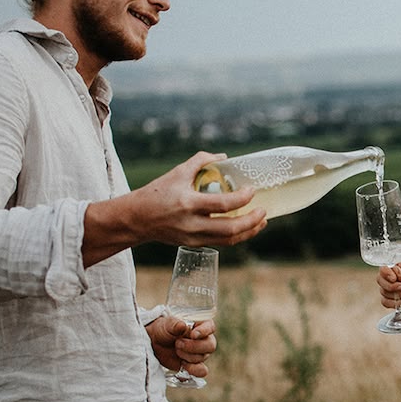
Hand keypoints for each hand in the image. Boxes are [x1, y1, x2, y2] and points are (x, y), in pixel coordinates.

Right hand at [82, 152, 267, 265]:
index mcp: (188, 203)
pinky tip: (246, 227)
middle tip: (263, 210)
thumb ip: (201, 161)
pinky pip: (221, 242)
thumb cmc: (157, 193)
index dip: (242, 198)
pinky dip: (237, 236)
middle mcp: (192, 224)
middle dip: (251, 221)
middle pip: (230, 228)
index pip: (223, 205)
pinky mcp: (194, 244)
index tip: (252, 190)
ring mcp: (194, 237)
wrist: (136, 219)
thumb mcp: (177, 172)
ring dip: (249, 231)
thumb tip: (225, 157)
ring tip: (261, 221)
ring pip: (228, 240)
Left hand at [147, 315, 216, 377]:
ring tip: (176, 350)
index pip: (210, 327)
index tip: (193, 335)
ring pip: (203, 357)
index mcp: (200, 325)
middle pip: (210, 346)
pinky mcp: (195, 365)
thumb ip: (174, 324)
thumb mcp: (166, 324)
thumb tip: (183, 326)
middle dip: (193, 347)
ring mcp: (201, 353)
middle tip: (177, 343)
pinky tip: (183, 364)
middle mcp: (204, 339)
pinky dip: (193, 370)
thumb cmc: (164, 330)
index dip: (204, 331)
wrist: (155, 344)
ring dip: (187, 356)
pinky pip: (202, 371)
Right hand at [377, 259, 400, 314]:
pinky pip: (385, 302)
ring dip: (397, 295)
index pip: (383, 267)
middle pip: (380, 279)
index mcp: (397, 265)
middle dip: (392, 286)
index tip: (394, 278)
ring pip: (383, 291)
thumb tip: (394, 271)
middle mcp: (391, 275)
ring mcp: (389, 287)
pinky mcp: (390, 299)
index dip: (386, 273)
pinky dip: (395, 303)